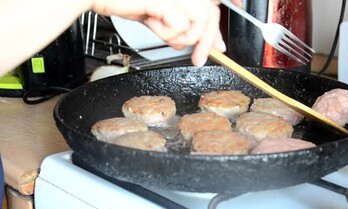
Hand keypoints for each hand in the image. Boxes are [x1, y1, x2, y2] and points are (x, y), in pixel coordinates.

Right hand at [92, 0, 241, 66]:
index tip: (222, 43)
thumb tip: (190, 43)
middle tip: (199, 60)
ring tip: (164, 34)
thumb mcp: (155, 16)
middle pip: (210, 15)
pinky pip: (180, 24)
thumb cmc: (122, 0)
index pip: (211, 5)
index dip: (221, 23)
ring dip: (185, 37)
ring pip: (201, 20)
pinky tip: (152, 23)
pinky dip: (168, 32)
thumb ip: (176, 27)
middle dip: (208, 42)